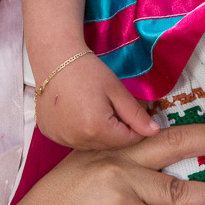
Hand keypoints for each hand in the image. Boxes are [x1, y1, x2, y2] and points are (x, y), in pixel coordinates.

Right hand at [14, 121, 204, 204]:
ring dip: (204, 200)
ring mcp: (118, 182)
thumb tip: (155, 186)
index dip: (191, 131)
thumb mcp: (81, 182)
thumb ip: (115, 176)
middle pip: (174, 142)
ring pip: (176, 190)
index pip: (156, 133)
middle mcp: (114, 157)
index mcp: (105, 147)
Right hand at [35, 51, 159, 148]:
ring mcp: (61, 138)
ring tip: (93, 108)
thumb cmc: (88, 70)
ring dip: (97, 133)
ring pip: (90, 145)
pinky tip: (77, 113)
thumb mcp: (116, 89)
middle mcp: (77, 139)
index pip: (127, 141)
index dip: (134, 128)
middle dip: (116, 131)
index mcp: (96, 129)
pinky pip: (72, 139)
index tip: (133, 113)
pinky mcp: (50, 134)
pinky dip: (79, 131)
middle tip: (112, 107)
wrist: (54, 59)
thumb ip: (135, 114)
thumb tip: (154, 131)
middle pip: (108, 145)